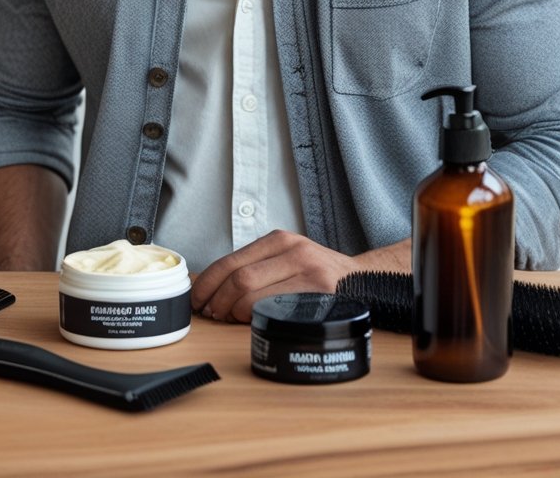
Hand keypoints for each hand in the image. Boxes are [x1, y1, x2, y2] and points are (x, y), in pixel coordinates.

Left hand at [190, 230, 409, 323]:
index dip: (208, 283)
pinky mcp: (318, 292)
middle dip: (218, 301)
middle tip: (212, 314)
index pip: (230, 261)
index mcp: (279, 240)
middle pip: (238, 278)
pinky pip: (276, 306)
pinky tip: (253, 320)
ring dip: (233, 312)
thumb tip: (212, 286)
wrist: (362, 280)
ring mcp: (307, 270)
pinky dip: (257, 316)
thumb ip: (257, 266)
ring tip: (230, 318)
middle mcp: (292, 250)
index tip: (197, 298)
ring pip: (252, 293)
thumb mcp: (287, 258)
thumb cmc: (318, 274)